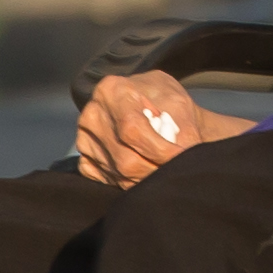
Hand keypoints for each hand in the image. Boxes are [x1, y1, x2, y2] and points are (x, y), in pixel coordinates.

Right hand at [74, 71, 238, 185]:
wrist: (152, 105)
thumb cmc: (165, 100)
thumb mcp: (179, 103)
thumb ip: (184, 129)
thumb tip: (187, 157)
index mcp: (112, 91)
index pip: (132, 129)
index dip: (159, 149)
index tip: (182, 156)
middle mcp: (92, 115)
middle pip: (125, 158)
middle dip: (157, 168)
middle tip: (179, 169)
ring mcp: (85, 139)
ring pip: (119, 174)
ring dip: (148, 178)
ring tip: (166, 167)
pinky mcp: (85, 159)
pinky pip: (109, 181)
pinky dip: (133, 182)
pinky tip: (147, 170)